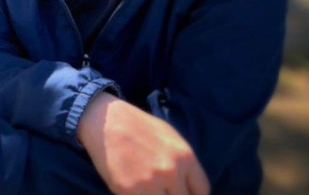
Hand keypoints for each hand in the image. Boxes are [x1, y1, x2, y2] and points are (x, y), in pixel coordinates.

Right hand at [77, 93, 209, 194]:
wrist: (106, 121)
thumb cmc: (138, 127)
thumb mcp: (170, 137)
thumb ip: (183, 163)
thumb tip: (189, 186)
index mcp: (185, 158)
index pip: (202, 191)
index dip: (191, 193)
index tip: (180, 191)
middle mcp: (171, 172)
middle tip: (162, 189)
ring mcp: (150, 184)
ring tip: (148, 188)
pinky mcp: (129, 192)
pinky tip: (134, 189)